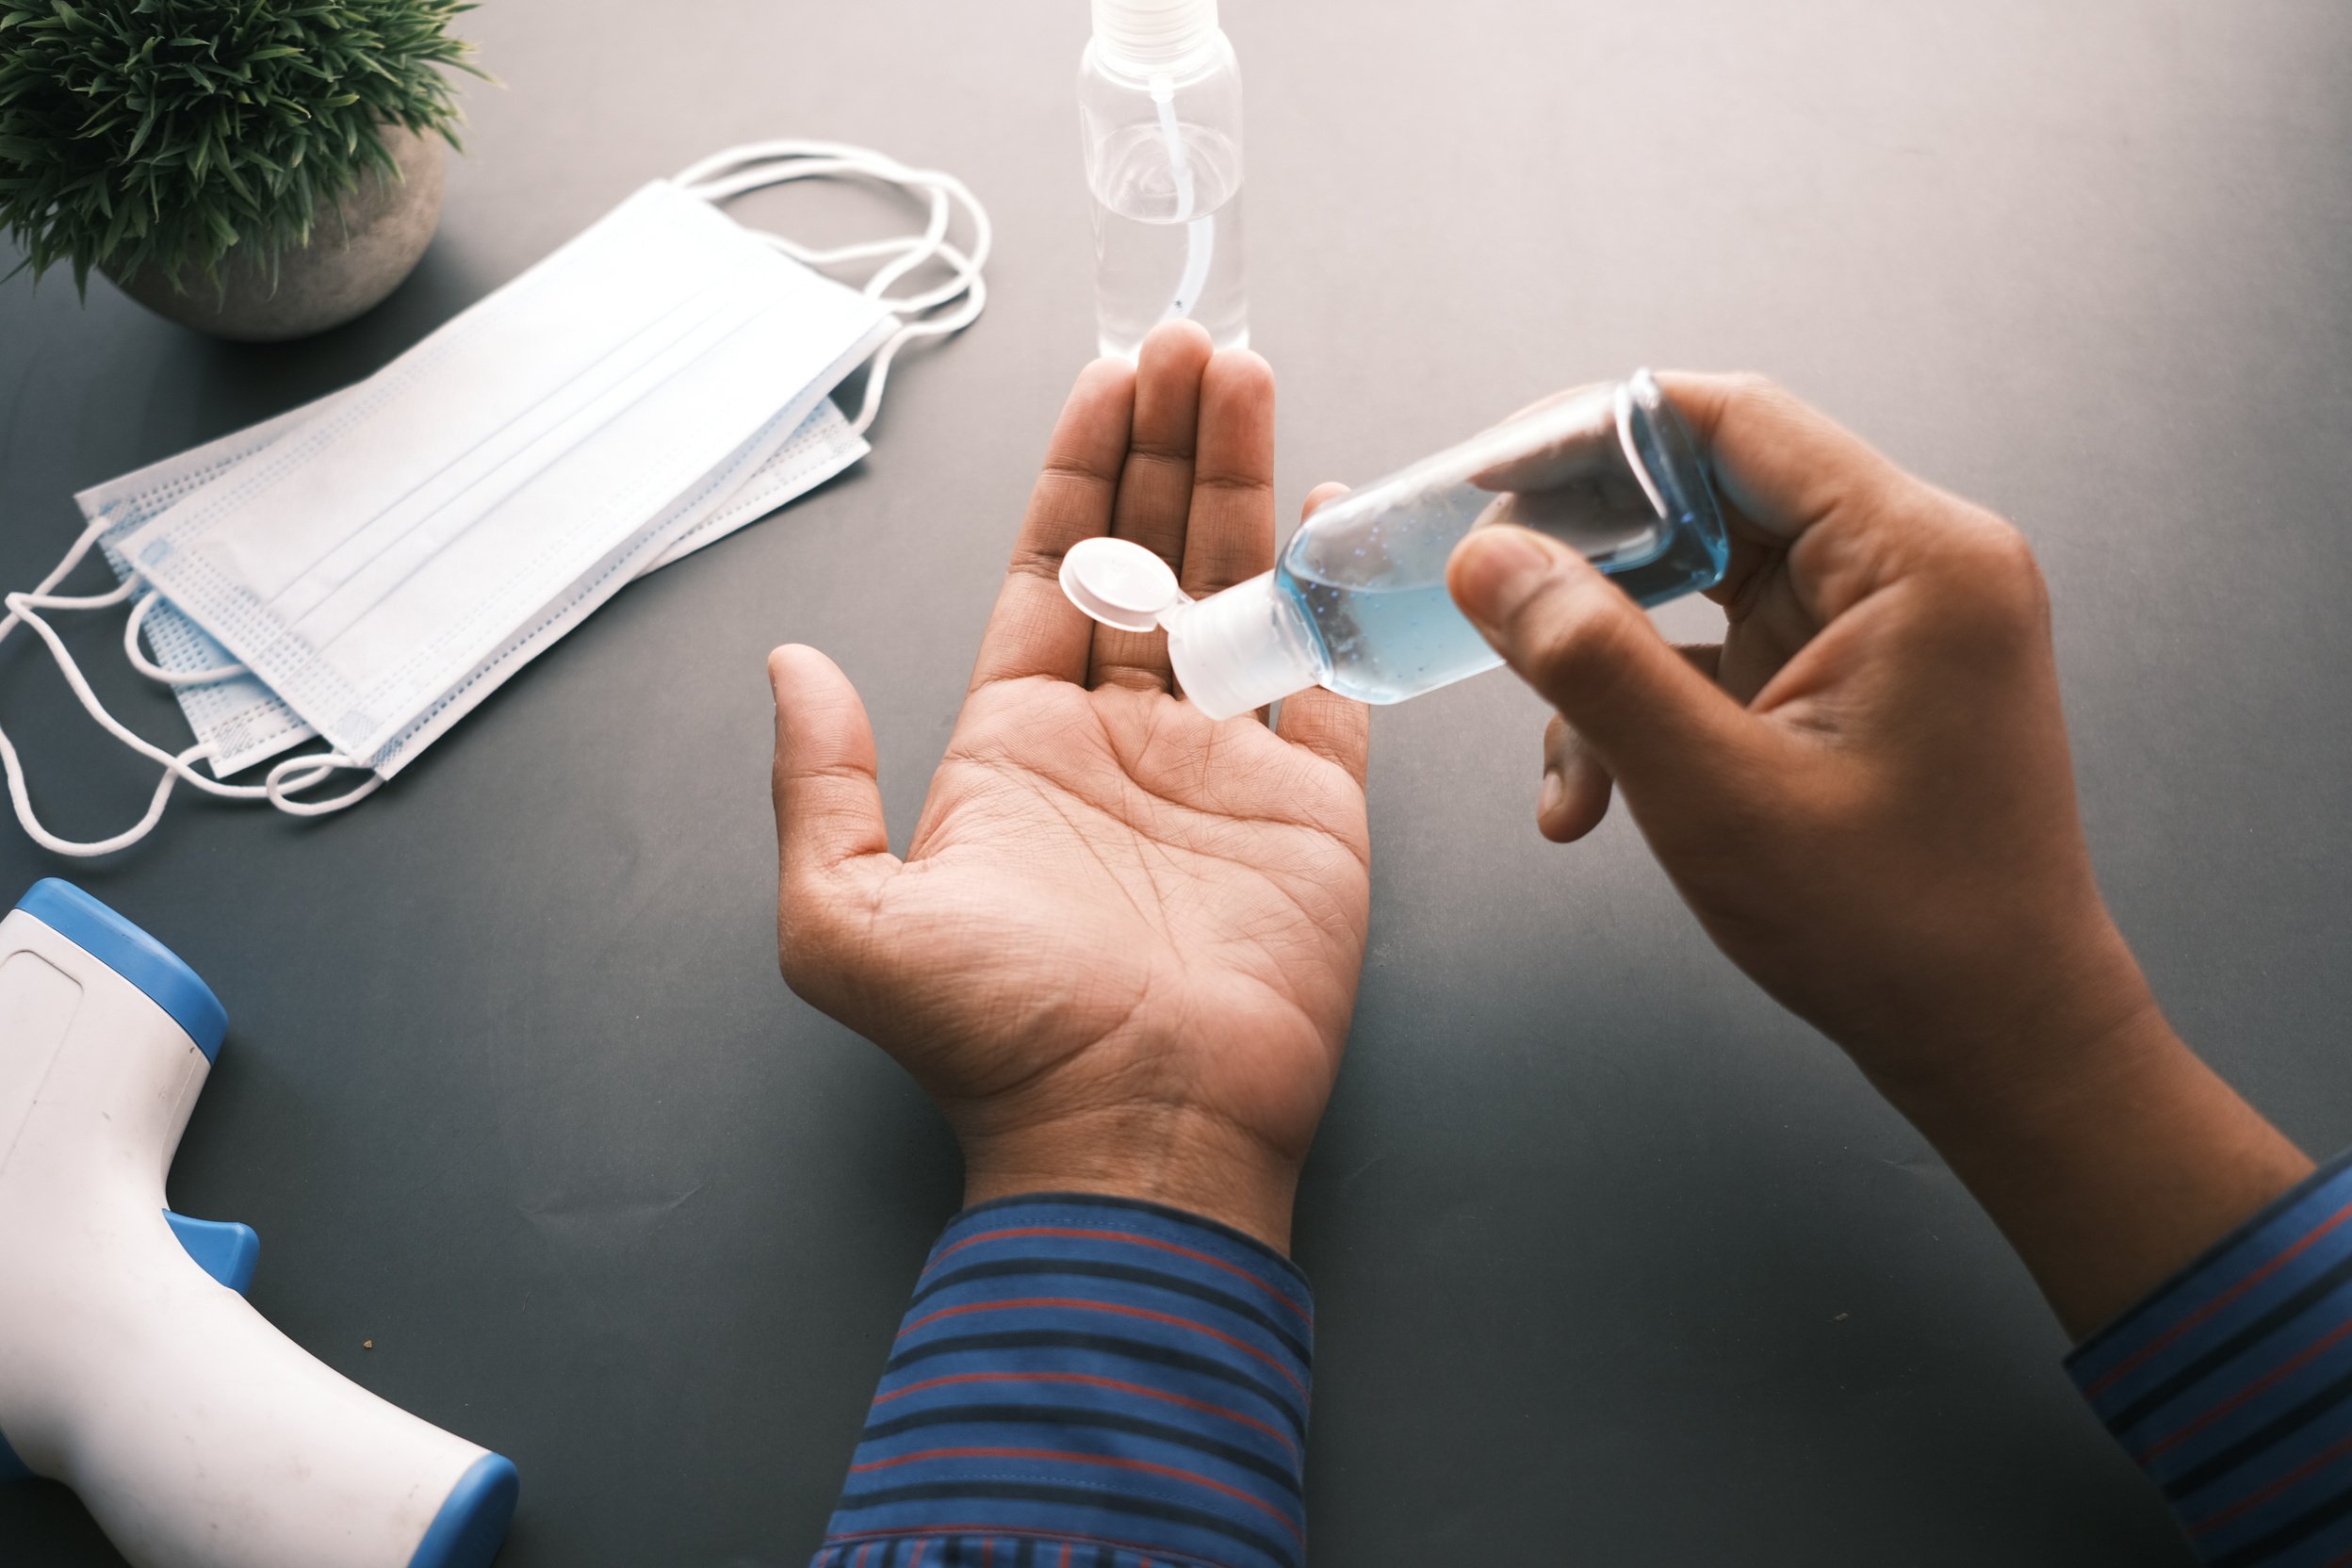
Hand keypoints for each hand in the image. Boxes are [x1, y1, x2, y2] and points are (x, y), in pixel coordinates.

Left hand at [767, 323, 1369, 1252]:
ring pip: (1234, 588)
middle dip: (1165, 445)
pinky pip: (1325, 676)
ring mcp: (1221, 766)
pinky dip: (1329, 592)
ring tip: (1246, 374)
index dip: (1079, 473)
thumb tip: (789, 665)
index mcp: (1016, 746)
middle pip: (1147, 554)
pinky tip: (1327, 509)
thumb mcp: (847, 918)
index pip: (1051, 572)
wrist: (1139, 1132)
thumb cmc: (996, 1038)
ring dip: (1239, 481)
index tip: (1106, 380)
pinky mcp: (1311, 805)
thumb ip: (820, 785)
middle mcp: (1119, 739)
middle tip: (1189, 344)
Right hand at [1446, 374, 2308, 1332]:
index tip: (1483, 474)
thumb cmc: (1895, 933)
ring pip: (1701, 581)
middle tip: (1482, 600)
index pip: (1731, 423)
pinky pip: (1724, 649)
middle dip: (1584, 557)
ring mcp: (1887, 622)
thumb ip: (1593, 664)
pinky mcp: (1857, 676)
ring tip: (1561, 768)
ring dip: (1608, 658)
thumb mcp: (1714, 794)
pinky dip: (1650, 708)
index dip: (1592, 434)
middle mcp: (1914, 565)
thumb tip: (1487, 562)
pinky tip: (1593, 800)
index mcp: (1917, 557)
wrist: (2001, 1044)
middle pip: (1708, 492)